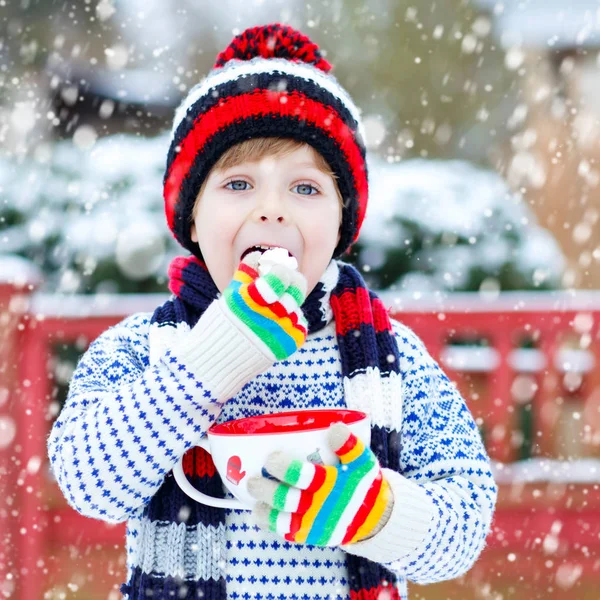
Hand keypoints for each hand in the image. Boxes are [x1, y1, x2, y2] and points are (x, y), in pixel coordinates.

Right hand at [220, 250, 308, 361]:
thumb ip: (245, 275)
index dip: (283, 272)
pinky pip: (300, 329)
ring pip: (297, 310)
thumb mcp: (229, 296)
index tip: (280, 271)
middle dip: (293, 285)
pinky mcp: (284, 348)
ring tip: (277, 310)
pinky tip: (282, 324)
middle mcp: (266, 316)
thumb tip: (257, 254)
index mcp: (250, 299)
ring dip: (290, 308)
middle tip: (289, 283)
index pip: (280, 278)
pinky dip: (294, 324)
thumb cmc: (222, 325)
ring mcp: (277, 333)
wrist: (216, 362)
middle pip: (295, 293)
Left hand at [248, 422, 392, 546]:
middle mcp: (320, 507)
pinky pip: (288, 533)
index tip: (270, 459)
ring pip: (282, 521)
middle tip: (252, 481)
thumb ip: (349, 445)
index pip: (303, 476)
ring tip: (254, 503)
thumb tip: (333, 427)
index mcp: (331, 485)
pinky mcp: (311, 536)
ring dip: (265, 513)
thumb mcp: (363, 462)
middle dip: (265, 490)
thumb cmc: (363, 484)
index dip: (284, 467)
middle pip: (286, 500)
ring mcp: (314, 525)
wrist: (374, 518)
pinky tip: (264, 514)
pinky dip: (274, 525)